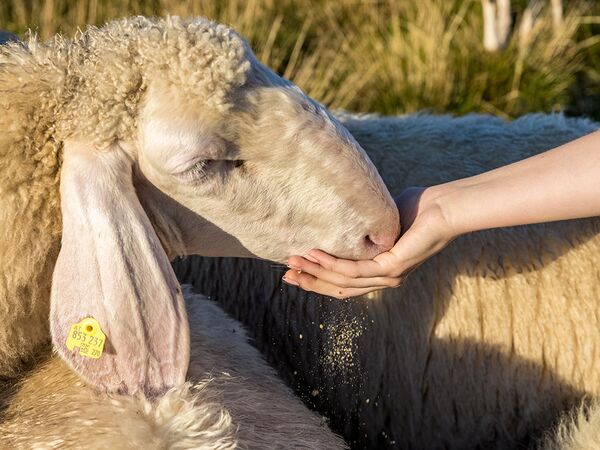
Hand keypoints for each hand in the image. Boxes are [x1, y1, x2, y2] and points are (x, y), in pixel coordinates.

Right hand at [283, 186, 456, 298]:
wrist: (443, 208)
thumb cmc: (415, 210)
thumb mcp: (379, 224)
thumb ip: (360, 232)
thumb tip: (337, 220)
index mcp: (381, 274)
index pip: (343, 285)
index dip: (317, 282)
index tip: (293, 273)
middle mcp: (384, 281)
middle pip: (339, 289)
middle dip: (310, 282)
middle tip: (286, 274)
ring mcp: (388, 277)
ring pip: (343, 281)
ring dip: (315, 271)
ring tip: (294, 260)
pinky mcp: (391, 266)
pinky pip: (354, 269)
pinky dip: (331, 262)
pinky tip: (314, 253)